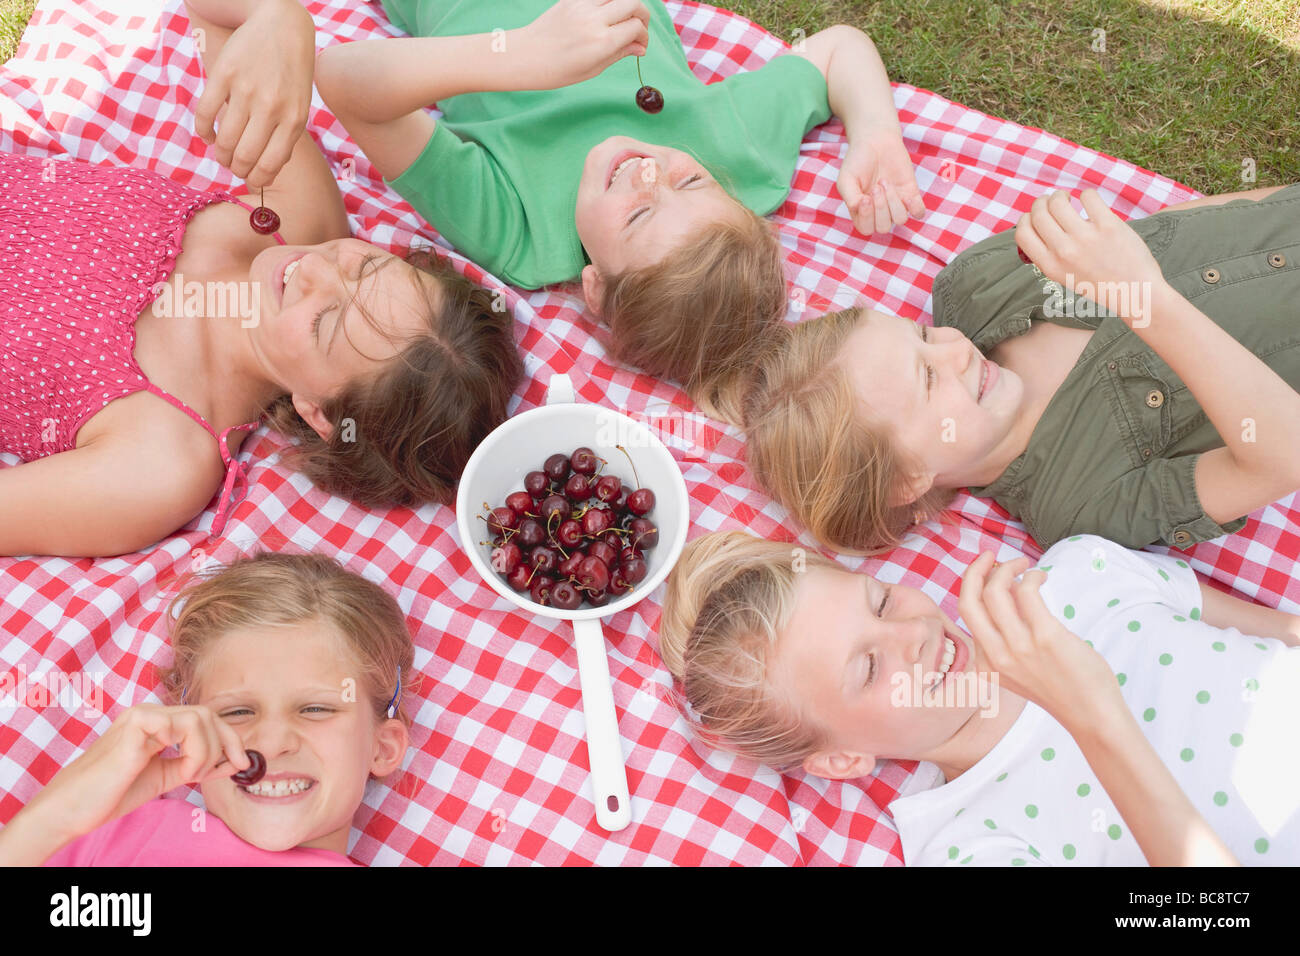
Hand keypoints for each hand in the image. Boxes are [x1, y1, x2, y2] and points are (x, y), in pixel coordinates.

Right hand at [26, 704, 251, 846]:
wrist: (73, 809)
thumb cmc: (112, 794)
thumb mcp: (166, 777)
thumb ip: (196, 765)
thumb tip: (235, 760)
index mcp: (156, 723)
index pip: (206, 719)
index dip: (229, 739)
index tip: (242, 763)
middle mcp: (150, 713)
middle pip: (208, 714)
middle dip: (227, 743)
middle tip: (226, 770)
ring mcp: (142, 715)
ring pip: (200, 718)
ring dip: (207, 752)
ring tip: (190, 775)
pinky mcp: (136, 723)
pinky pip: (182, 725)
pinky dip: (193, 750)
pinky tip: (180, 770)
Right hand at [193, 0, 315, 187]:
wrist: (282, 25)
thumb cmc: (292, 73)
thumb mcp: (300, 106)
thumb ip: (286, 137)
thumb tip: (266, 171)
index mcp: (293, 120)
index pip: (269, 165)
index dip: (255, 179)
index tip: (249, 179)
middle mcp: (271, 108)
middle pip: (243, 156)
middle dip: (235, 170)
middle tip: (232, 168)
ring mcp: (245, 90)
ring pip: (223, 140)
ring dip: (219, 154)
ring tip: (221, 154)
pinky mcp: (223, 74)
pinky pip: (205, 114)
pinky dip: (203, 131)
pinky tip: (208, 135)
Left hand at [518, 0, 649, 89]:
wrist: (525, 56)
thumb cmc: (557, 70)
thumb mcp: (593, 69)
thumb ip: (619, 53)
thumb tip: (640, 47)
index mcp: (601, 42)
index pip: (636, 27)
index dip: (644, 36)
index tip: (640, 45)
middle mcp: (594, 20)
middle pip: (633, 3)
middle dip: (642, 15)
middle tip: (638, 27)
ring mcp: (582, 5)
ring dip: (626, 4)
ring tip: (623, 17)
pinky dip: (607, 1)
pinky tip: (604, 14)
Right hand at [838, 133, 925, 233]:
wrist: (876, 141)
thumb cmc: (858, 161)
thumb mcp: (846, 179)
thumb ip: (850, 197)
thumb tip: (859, 208)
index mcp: (861, 213)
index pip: (866, 229)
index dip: (866, 216)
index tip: (864, 197)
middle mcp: (879, 212)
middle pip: (883, 227)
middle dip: (880, 206)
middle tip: (877, 185)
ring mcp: (896, 204)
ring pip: (900, 219)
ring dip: (893, 201)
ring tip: (885, 182)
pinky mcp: (911, 194)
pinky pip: (918, 212)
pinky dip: (915, 207)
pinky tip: (907, 196)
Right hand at [958, 553, 1121, 729]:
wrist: (1092, 716)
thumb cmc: (1062, 690)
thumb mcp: (1018, 672)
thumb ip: (1005, 644)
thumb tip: (1008, 596)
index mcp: (987, 664)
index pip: (966, 613)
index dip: (972, 584)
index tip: (986, 570)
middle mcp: (996, 655)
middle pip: (968, 599)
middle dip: (975, 568)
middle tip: (991, 555)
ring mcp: (1019, 647)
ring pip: (995, 591)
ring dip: (1008, 568)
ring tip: (1023, 565)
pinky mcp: (1045, 637)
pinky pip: (1027, 592)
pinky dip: (1032, 576)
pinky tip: (1041, 577)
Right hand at [1014, 190, 1166, 323]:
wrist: (1135, 292)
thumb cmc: (1101, 284)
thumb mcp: (1065, 277)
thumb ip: (1051, 255)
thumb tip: (1041, 226)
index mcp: (1050, 266)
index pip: (1022, 233)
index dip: (1025, 219)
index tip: (1035, 217)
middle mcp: (1064, 251)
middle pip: (1038, 213)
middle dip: (1042, 202)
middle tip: (1053, 203)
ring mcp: (1085, 237)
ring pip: (1058, 201)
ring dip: (1060, 195)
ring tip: (1069, 199)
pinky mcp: (1108, 225)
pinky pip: (1088, 196)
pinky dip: (1086, 195)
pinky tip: (1091, 203)